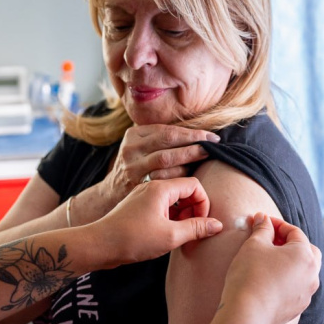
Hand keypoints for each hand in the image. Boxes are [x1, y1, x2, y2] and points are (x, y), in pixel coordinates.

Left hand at [92, 177, 222, 268]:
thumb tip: (217, 225)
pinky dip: (170, 216)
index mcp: (161, 188)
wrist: (99, 244)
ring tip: (180, 233)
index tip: (201, 223)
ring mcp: (144, 195)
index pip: (194, 185)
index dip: (203, 204)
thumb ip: (196, 228)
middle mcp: (152, 186)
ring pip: (173, 198)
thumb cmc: (133, 239)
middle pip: (184, 189)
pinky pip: (162, 205)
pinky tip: (167, 233)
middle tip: (192, 229)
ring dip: (182, 214)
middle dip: (194, 209)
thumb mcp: (170, 236)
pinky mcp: (138, 205)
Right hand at [98, 124, 219, 207]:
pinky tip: (191, 176)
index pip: (166, 131)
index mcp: (133, 136)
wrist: (112, 193)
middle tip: (212, 146)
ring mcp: (133, 169)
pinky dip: (181, 177)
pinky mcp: (138, 186)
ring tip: (205, 158)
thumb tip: (196, 131)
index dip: (191, 133)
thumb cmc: (136, 165)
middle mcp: (131, 151)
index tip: (210, 136)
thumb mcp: (140, 146)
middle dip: (193, 144)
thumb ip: (159, 137)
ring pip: (167, 162)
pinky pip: (165, 180)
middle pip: (168, 144)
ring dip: (189, 161)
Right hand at [219, 213, 321, 323]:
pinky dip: (287, 278)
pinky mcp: (297, 308)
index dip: (277, 224)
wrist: (247, 313)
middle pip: (307, 250)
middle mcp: (312, 275)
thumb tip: (263, 218)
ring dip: (289, 261)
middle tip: (269, 239)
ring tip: (269, 259)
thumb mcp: (254, 244)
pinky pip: (296, 287)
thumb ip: (262, 228)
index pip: (295, 232)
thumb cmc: (251, 274)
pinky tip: (268, 279)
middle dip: (289, 242)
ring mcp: (307, 293)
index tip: (261, 221)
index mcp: (305, 255)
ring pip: (303, 270)